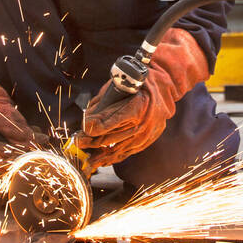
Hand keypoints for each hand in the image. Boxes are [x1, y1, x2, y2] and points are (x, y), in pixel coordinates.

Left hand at [76, 27, 208, 169]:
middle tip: (78, 144)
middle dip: (92, 142)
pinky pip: (131, 151)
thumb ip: (102, 104)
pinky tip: (106, 160)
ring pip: (121, 149)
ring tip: (90, 160)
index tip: (80, 133)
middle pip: (113, 138)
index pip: (109, 124)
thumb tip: (87, 120)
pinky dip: (117, 156)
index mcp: (137, 108)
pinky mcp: (151, 137)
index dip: (92, 130)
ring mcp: (149, 132)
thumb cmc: (138, 82)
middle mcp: (144, 123)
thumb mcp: (118, 87)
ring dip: (103, 155)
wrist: (164, 84)